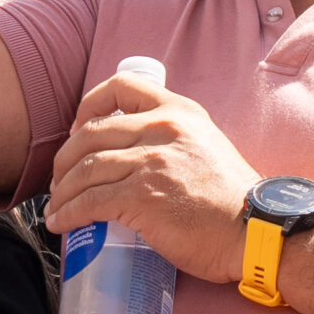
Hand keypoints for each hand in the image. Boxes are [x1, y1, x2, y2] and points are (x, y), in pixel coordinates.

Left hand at [42, 70, 258, 282]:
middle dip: (65, 159)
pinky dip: (68, 213)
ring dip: (62, 190)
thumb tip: (137, 155)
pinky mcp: (142, 196)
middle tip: (61, 179)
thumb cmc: (233, 197)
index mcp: (179, 111)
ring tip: (57, 206)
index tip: (78, 129)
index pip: (121, 86)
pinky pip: (89, 202)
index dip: (89, 105)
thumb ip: (174, 139)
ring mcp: (151, 161)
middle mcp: (163, 128)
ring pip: (85, 168)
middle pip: (91, 133)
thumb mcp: (206, 145)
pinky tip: (61, 224)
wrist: (256, 227)